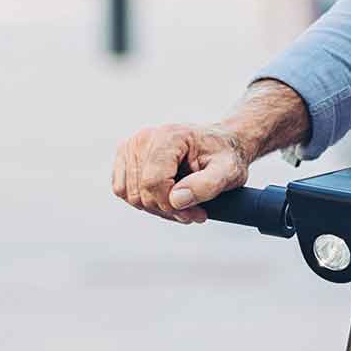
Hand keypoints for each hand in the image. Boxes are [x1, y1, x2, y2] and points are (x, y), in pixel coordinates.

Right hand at [111, 122, 254, 223]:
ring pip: (129, 194)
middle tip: (194, 213)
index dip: (171, 206)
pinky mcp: (126, 156)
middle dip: (167, 209)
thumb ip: (206, 185)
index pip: (153, 182)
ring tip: (182, 206)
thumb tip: (176, 199)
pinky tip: (167, 198)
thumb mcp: (228, 171)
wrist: (219, 144)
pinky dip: (143, 201)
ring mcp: (132, 146)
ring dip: (156, 208)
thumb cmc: (224, 156)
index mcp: (170, 137)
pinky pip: (122, 190)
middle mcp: (145, 138)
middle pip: (140, 191)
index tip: (196, 213)